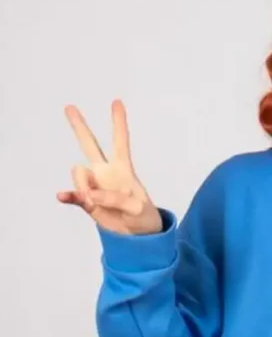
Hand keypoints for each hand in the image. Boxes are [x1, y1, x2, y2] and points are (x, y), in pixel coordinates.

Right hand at [58, 100, 161, 235]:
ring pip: (80, 174)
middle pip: (90, 144)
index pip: (121, 141)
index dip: (118, 122)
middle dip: (79, 127)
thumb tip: (90, 194)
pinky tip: (63, 196)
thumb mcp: (137, 209)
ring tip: (96, 202)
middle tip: (69, 107)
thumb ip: (114, 199)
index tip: (116, 101)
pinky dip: (70, 195)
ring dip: (85, 186)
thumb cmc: (143, 217)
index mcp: (123, 169)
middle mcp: (105, 172)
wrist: (136, 235)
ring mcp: (94, 185)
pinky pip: (73, 195)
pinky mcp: (86, 201)